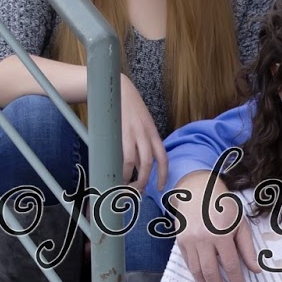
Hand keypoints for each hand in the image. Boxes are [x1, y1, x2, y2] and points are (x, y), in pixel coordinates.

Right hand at [120, 76, 166, 192]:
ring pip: (138, 163)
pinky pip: (124, 157)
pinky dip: (122, 170)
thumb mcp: (138, 128)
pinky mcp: (121, 133)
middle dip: (145, 181)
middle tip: (138, 193)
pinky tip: (118, 176)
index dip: (164, 174)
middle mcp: (146, 134)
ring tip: (125, 187)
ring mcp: (134, 134)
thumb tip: (137, 168)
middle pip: (150, 164)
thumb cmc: (127, 111)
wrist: (117, 89)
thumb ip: (139, 147)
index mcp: (153, 133)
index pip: (163, 158)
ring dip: (133, 179)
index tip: (161, 187)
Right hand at [176, 168, 259, 281]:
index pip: (231, 265)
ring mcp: (189, 241)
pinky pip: (187, 263)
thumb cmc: (224, 205)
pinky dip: (195, 276)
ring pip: (196, 271)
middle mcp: (203, 239)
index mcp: (222, 234)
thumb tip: (256, 270)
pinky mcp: (180, 241)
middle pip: (211, 273)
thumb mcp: (240, 223)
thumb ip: (248, 247)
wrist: (198, 189)